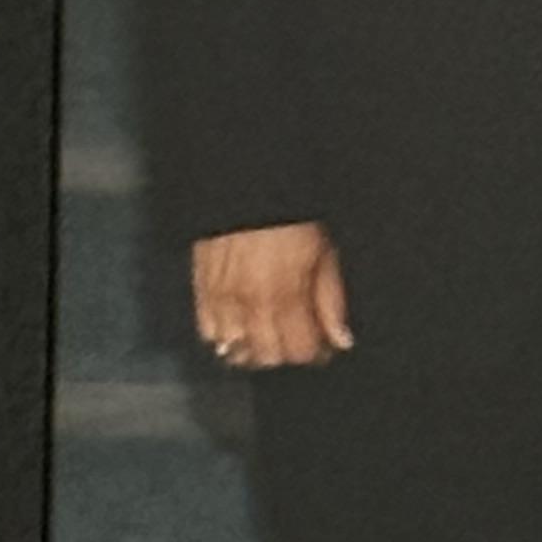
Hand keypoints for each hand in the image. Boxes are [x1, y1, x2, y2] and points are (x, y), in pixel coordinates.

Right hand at [192, 222, 351, 371]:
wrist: (246, 184)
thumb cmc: (290, 214)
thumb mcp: (325, 252)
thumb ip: (331, 300)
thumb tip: (341, 339)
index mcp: (285, 295)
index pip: (299, 351)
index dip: (316, 353)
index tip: (324, 344)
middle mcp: (250, 303)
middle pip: (267, 357)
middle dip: (288, 353)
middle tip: (299, 337)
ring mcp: (221, 298)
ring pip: (235, 350)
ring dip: (255, 349)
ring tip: (271, 333)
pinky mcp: (201, 288)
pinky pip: (208, 331)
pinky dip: (225, 336)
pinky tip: (241, 325)